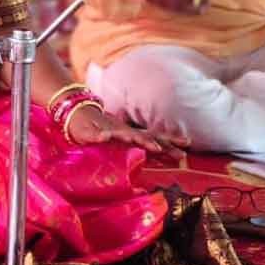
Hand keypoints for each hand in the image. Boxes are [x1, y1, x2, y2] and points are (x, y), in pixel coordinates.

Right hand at [66, 105, 188, 160]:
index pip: (153, 137)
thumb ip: (138, 142)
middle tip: (175, 151)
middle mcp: (123, 130)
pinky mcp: (90, 133)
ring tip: (151, 146)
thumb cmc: (101, 127)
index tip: (187, 144)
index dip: (170, 141)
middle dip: (159, 143)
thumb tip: (161, 151)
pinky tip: (103, 138)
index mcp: (131, 133)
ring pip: (123, 134)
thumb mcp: (122, 136)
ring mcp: (107, 130)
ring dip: (137, 139)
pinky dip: (100, 136)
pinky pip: (95, 135)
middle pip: (143, 136)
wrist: (76, 112)